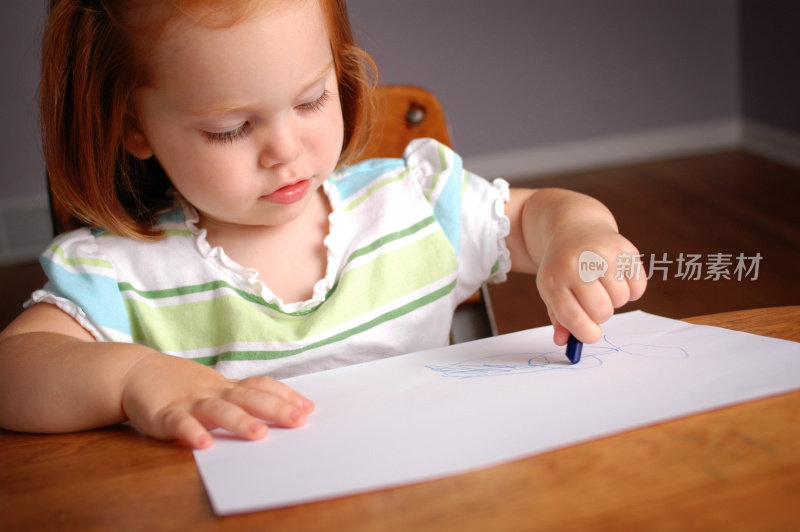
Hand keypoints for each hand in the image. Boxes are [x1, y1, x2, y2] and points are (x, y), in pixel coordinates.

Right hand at [120, 353, 314, 448]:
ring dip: (240, 421)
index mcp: (227, 387)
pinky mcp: (165, 414)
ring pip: (219, 410)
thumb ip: (241, 398)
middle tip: (298, 420)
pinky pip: (180, 423)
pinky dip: (192, 432)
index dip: (285, 396)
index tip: (308, 407)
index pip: (262, 387)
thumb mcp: (215, 389)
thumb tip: (280, 410)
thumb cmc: (182, 386)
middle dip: (276, 409)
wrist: (136, 373)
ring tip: (258, 434)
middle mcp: (214, 392)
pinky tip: (204, 444)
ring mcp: (190, 402)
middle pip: (249, 398)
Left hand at [536, 223, 646, 344]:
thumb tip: (563, 342)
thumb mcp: (552, 290)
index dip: (586, 333)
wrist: (574, 228)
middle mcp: (577, 266)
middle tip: (596, 304)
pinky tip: (618, 277)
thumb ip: (559, 318)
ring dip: (616, 300)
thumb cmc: (563, 268)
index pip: (573, 318)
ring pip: (621, 299)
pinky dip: (632, 289)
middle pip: (601, 311)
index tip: (592, 334)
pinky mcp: (623, 248)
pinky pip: (638, 286)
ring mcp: (601, 255)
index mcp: (553, 280)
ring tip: (604, 286)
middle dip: (602, 315)